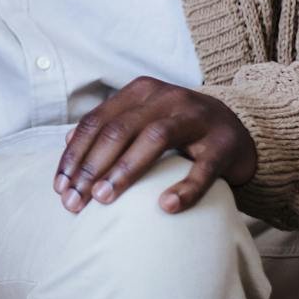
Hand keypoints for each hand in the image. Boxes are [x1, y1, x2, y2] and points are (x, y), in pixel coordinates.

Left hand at [54, 76, 256, 213]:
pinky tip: (166, 207)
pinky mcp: (224, 145)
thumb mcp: (143, 118)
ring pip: (154, 139)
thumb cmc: (180, 129)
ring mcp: (197, 118)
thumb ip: (109, 125)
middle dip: (91, 167)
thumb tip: (67, 142)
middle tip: (74, 201)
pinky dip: (185, 188)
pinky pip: (203, 168)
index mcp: (141, 92)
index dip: (75, 154)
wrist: (239, 130)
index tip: (60, 186)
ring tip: (103, 199)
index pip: (98, 122)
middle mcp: (167, 98)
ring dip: (124, 171)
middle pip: (119, 130)